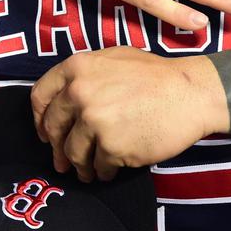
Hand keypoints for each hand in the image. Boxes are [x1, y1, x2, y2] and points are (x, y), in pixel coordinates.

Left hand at [31, 47, 222, 180]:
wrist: (190, 94)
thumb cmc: (158, 76)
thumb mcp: (116, 58)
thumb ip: (87, 74)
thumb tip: (65, 97)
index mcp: (77, 68)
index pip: (40, 97)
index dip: (40, 118)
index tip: (45, 132)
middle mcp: (79, 93)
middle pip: (53, 129)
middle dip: (57, 148)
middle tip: (63, 161)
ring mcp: (93, 121)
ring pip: (73, 153)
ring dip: (80, 166)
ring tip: (90, 171)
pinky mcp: (110, 147)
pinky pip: (99, 166)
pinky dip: (104, 171)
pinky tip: (112, 170)